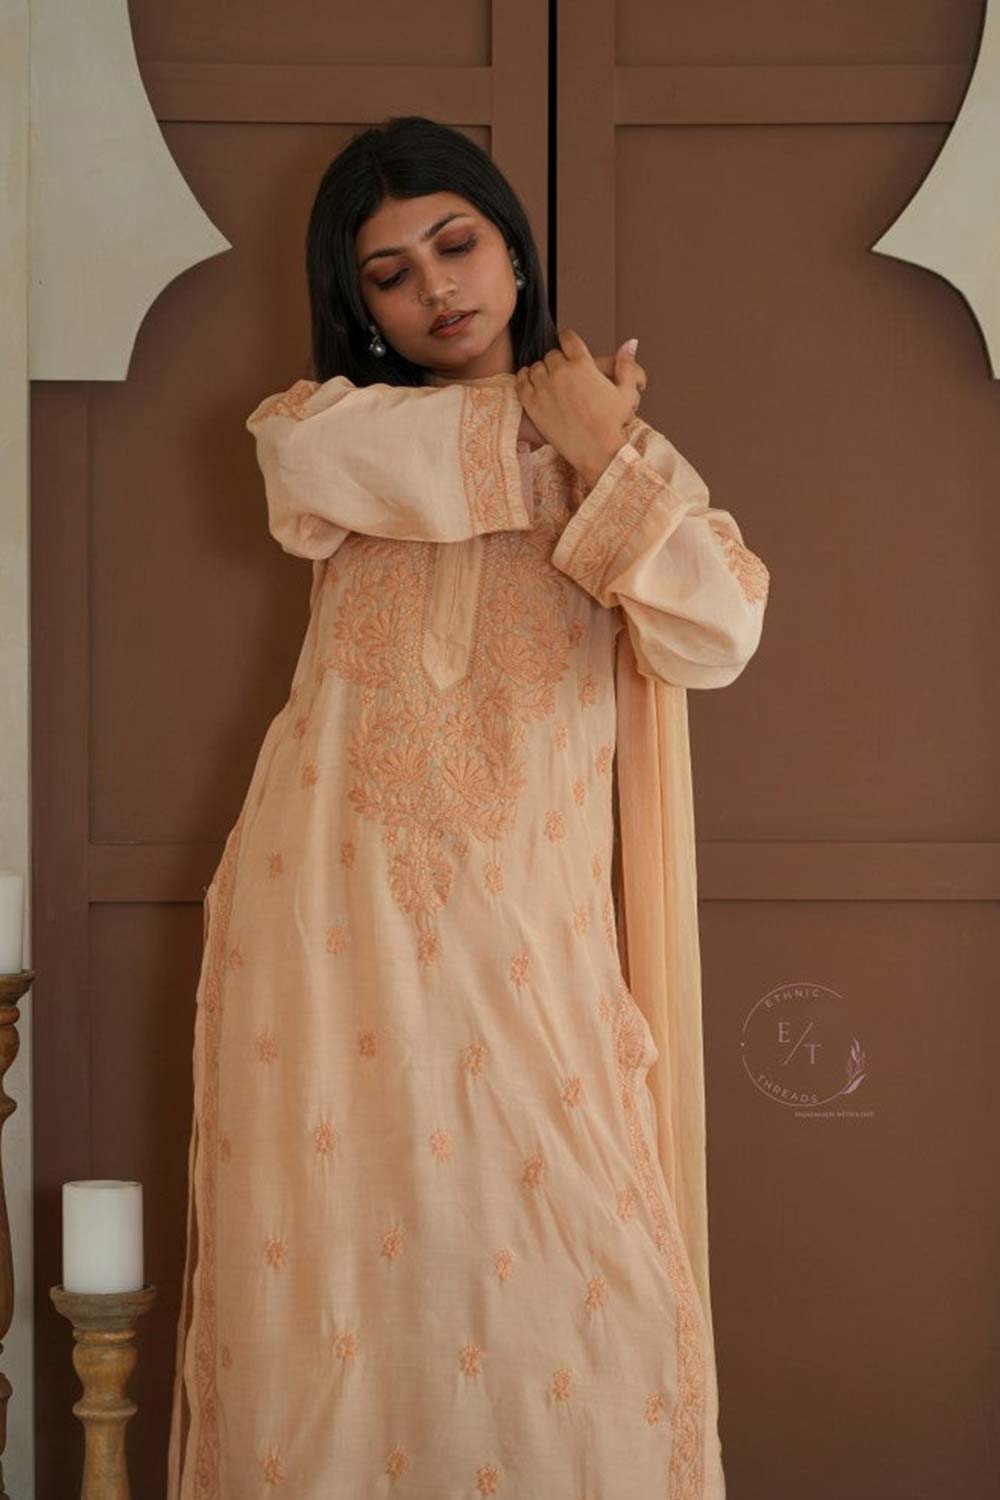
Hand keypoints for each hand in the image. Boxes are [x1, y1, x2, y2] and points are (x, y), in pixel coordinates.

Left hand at [514, 329, 642, 486]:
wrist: (596, 451)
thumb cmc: (612, 424)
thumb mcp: (626, 392)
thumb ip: (626, 364)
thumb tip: (631, 342)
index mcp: (583, 364)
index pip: (568, 338)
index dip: (567, 339)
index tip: (566, 344)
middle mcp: (562, 372)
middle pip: (551, 355)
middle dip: (556, 361)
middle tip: (561, 372)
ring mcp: (545, 387)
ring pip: (535, 367)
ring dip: (541, 371)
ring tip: (548, 381)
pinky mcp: (532, 404)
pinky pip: (521, 382)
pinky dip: (523, 379)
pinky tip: (530, 383)